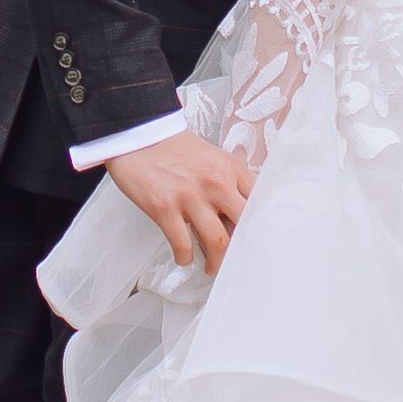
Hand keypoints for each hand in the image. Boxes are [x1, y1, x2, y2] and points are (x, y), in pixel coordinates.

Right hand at [107, 131, 251, 272]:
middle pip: (244, 225)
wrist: (140, 134)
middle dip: (243, 248)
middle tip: (237, 259)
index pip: (260, 202)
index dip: (262, 224)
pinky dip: (185, 257)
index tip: (258, 239)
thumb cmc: (176, 149)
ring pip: (217, 242)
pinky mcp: (164, 208)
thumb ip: (230, 183)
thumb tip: (239, 217)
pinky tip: (184, 256)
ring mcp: (190, 196)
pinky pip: (183, 245)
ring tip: (212, 267)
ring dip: (216, 262)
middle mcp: (215, 183)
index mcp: (231, 169)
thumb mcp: (214, 158)